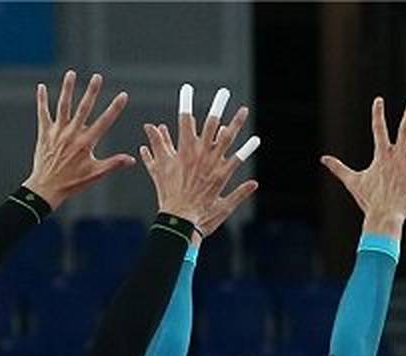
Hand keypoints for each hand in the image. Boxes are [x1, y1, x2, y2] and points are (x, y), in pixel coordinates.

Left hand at [24, 71, 134, 207]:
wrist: (47, 187)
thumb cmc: (73, 183)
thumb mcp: (96, 174)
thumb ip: (113, 164)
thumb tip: (132, 159)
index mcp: (86, 143)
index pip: (105, 121)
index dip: (115, 108)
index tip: (123, 95)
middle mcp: (72, 134)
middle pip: (84, 108)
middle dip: (92, 91)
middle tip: (98, 77)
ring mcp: (57, 132)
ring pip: (63, 106)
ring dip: (67, 89)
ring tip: (71, 74)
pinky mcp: (44, 133)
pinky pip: (43, 113)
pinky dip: (42, 100)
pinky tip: (41, 87)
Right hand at [140, 84, 259, 237]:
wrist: (179, 218)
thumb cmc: (167, 193)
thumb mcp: (158, 167)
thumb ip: (157, 145)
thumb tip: (150, 127)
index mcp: (184, 150)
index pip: (184, 120)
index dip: (185, 102)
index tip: (187, 87)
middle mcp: (201, 154)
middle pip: (211, 124)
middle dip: (217, 106)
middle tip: (223, 91)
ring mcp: (214, 165)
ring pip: (227, 140)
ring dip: (236, 124)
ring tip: (243, 110)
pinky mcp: (223, 178)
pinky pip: (237, 162)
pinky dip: (246, 151)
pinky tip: (255, 141)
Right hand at [321, 97, 405, 236]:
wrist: (385, 216)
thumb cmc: (368, 200)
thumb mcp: (352, 181)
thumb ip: (338, 168)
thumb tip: (322, 159)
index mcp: (381, 155)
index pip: (378, 129)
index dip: (377, 114)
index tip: (378, 100)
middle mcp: (396, 156)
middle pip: (404, 130)